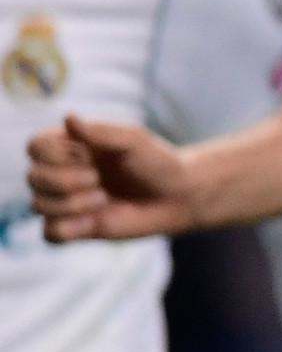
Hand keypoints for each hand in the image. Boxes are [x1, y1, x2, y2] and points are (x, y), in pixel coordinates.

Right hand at [28, 115, 201, 241]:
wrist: (178, 196)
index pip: (34, 146)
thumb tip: (68, 117)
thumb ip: (100, 131)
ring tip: (104, 199)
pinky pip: (50, 234)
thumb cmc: (156, 162)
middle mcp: (60, 173)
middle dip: (67, 180)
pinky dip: (68, 229)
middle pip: (33, 177)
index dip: (55, 154)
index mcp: (68, 146)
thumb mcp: (133, 140)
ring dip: (73, 204)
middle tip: (99, 179)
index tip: (89, 155)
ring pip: (39, 206)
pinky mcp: (76, 228)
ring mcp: (66, 202)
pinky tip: (94, 222)